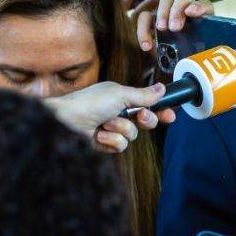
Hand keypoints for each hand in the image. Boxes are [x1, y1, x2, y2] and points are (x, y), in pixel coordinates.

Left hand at [44, 81, 175, 152]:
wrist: (65, 120)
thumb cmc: (89, 102)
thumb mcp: (120, 94)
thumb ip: (144, 95)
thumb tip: (163, 88)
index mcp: (123, 98)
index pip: (148, 105)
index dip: (161, 111)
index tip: (171, 115)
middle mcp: (119, 114)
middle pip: (146, 122)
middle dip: (145, 120)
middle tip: (139, 116)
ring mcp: (112, 130)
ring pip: (132, 136)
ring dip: (120, 129)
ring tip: (105, 123)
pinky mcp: (105, 144)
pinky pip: (120, 146)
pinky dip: (110, 140)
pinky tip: (98, 135)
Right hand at [135, 0, 213, 51]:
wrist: (176, 63)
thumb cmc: (190, 57)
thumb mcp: (199, 54)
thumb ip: (203, 52)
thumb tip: (205, 55)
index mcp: (203, 17)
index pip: (204, 5)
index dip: (198, 6)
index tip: (191, 12)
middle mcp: (187, 9)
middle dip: (177, 10)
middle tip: (175, 27)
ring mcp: (170, 10)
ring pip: (165, 0)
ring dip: (163, 13)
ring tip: (162, 29)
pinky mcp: (153, 18)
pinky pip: (145, 16)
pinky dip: (144, 29)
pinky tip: (147, 45)